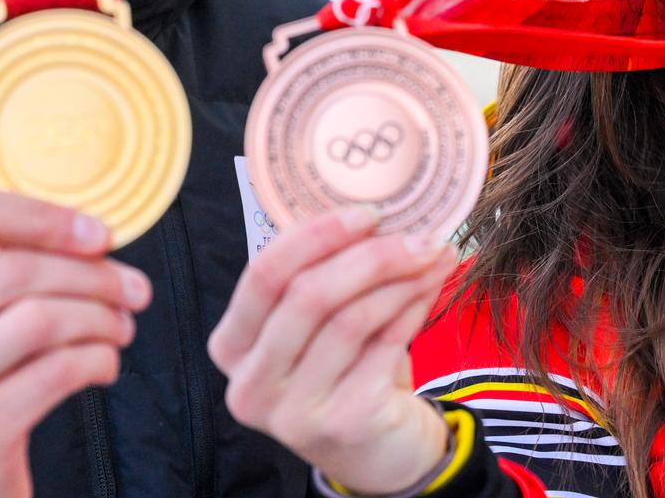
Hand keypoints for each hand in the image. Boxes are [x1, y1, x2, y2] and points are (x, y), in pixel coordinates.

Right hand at [0, 190, 151, 497]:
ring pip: (42, 319)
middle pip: (14, 270)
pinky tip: (104, 364)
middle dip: (92, 273)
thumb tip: (83, 232)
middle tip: (133, 287)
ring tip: (119, 327)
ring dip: (102, 317)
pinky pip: (59, 372)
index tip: (94, 233)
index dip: (37, 214)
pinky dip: (99, 359)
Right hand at [208, 205, 457, 493]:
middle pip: (308, 295)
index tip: (368, 212)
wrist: (378, 452)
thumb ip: (323, 274)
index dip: (317, 236)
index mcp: (230, 346)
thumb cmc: (343, 372)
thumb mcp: (316, 325)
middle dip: (371, 255)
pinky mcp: (341, 425)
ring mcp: (291, 412)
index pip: (264, 275)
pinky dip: (413, 309)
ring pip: (351, 320)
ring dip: (401, 279)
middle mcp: (249, 384)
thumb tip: (377, 212)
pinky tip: (430, 290)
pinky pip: (384, 347)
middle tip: (418, 233)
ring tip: (434, 256)